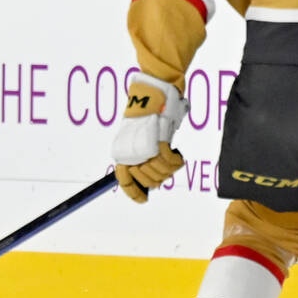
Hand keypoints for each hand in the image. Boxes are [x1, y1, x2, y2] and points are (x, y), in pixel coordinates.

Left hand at [111, 72, 187, 202]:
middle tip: (165, 163)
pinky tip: (176, 154)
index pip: (124, 180)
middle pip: (149, 181)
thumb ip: (141, 158)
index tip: (143, 201)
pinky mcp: (157, 145)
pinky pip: (170, 163)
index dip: (134, 193)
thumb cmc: (148, 118)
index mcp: (121, 153)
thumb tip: (149, 180)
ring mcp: (142, 151)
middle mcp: (129, 154)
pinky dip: (176, 160)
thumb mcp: (139, 140)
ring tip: (170, 156)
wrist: (151, 96)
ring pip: (160, 174)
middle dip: (159, 175)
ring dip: (169, 167)